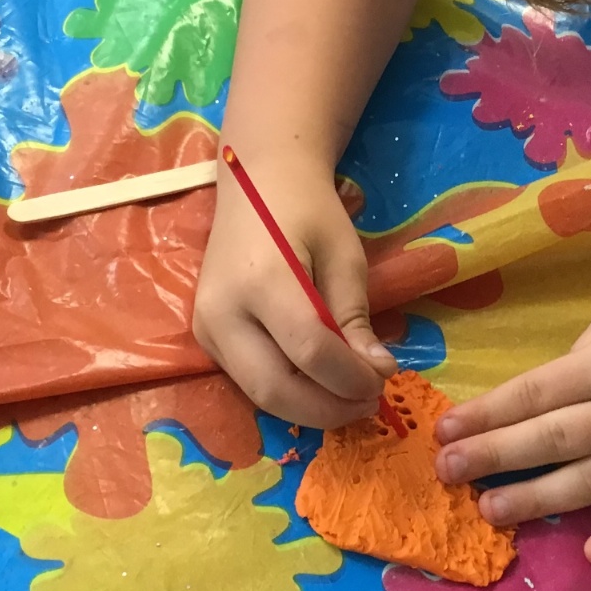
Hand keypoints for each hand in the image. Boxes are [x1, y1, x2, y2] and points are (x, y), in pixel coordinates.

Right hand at [195, 158, 396, 427]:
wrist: (256, 182)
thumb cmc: (307, 210)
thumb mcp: (344, 255)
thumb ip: (355, 316)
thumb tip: (378, 371)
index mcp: (262, 281)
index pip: (310, 351)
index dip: (351, 377)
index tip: (385, 378)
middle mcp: (222, 311)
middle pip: (274, 388)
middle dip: (327, 408)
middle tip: (369, 402)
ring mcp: (206, 328)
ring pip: (258, 394)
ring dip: (308, 408)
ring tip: (349, 397)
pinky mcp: (205, 337)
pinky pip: (248, 381)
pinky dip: (287, 393)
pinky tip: (319, 384)